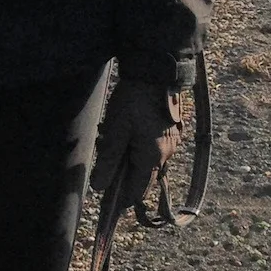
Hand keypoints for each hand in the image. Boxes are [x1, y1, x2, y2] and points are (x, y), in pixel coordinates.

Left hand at [90, 80, 182, 196]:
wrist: (156, 73)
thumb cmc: (134, 101)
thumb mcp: (115, 130)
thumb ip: (109, 160)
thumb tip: (100, 187)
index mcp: (152, 158)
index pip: (136, 192)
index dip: (120, 198)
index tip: (103, 196)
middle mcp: (166, 156)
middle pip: (142, 178)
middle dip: (123, 176)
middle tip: (105, 160)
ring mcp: (171, 144)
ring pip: (147, 163)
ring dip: (130, 160)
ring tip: (114, 140)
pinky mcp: (171, 133)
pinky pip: (153, 150)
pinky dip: (138, 148)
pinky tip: (127, 132)